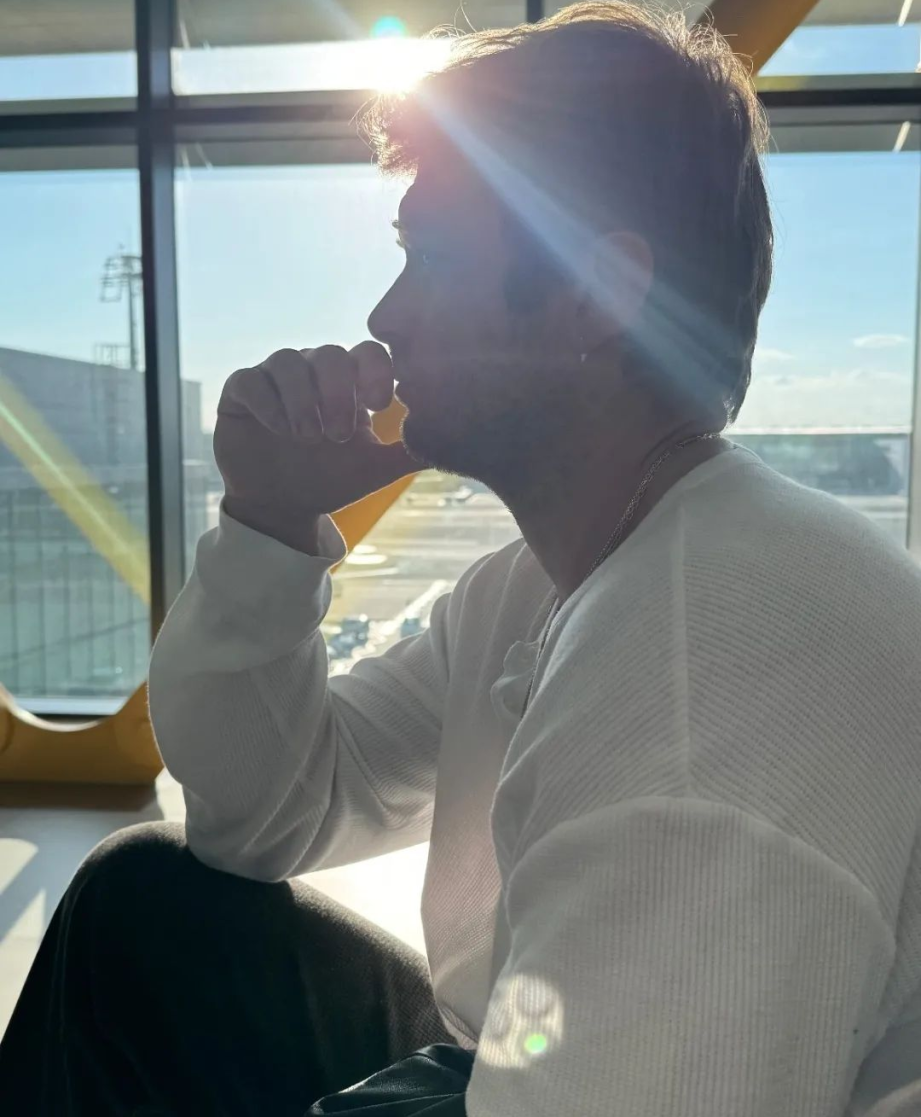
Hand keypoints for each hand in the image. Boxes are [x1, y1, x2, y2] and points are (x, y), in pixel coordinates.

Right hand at [215, 342, 418, 551]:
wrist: (285, 507)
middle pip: (329, 354)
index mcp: (348, 382)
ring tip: (309, 437)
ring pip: (288, 361)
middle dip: (339, 392)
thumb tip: (454, 440)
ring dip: (303, 399)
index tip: (381, 404)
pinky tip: (282, 430)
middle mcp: (312, 372)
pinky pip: (250, 380)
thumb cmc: (333, 480)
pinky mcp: (240, 393)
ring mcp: (274, 380)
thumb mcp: (377, 468)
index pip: (367, 353)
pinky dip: (269, 403)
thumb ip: (411, 452)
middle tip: (341, 435)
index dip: (376, 370)